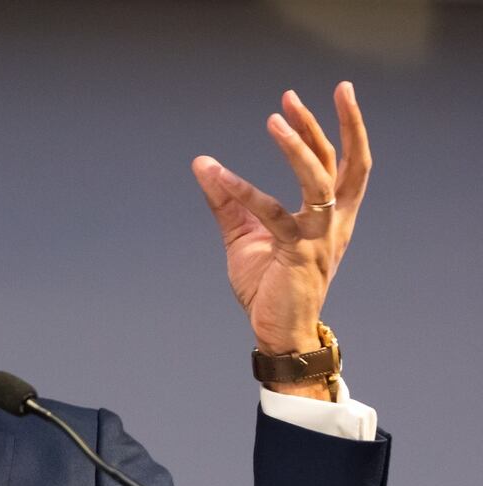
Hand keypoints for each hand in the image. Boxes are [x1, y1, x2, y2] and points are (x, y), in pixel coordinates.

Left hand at [192, 82, 370, 396]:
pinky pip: (274, 216)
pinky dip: (245, 193)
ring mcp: (319, 237)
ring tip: (274, 121)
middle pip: (340, 163)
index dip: (341, 126)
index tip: (325, 94)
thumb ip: (226, 199)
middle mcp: (334, 222)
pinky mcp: (299, 254)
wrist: (276, 330)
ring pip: (320, 182)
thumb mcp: (244, 233)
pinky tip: (219, 176)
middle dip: (324, 126)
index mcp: (331, 215)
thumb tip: (202, 162)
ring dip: (297, 148)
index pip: (344, 162)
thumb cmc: (268, 284)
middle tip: (294, 96)